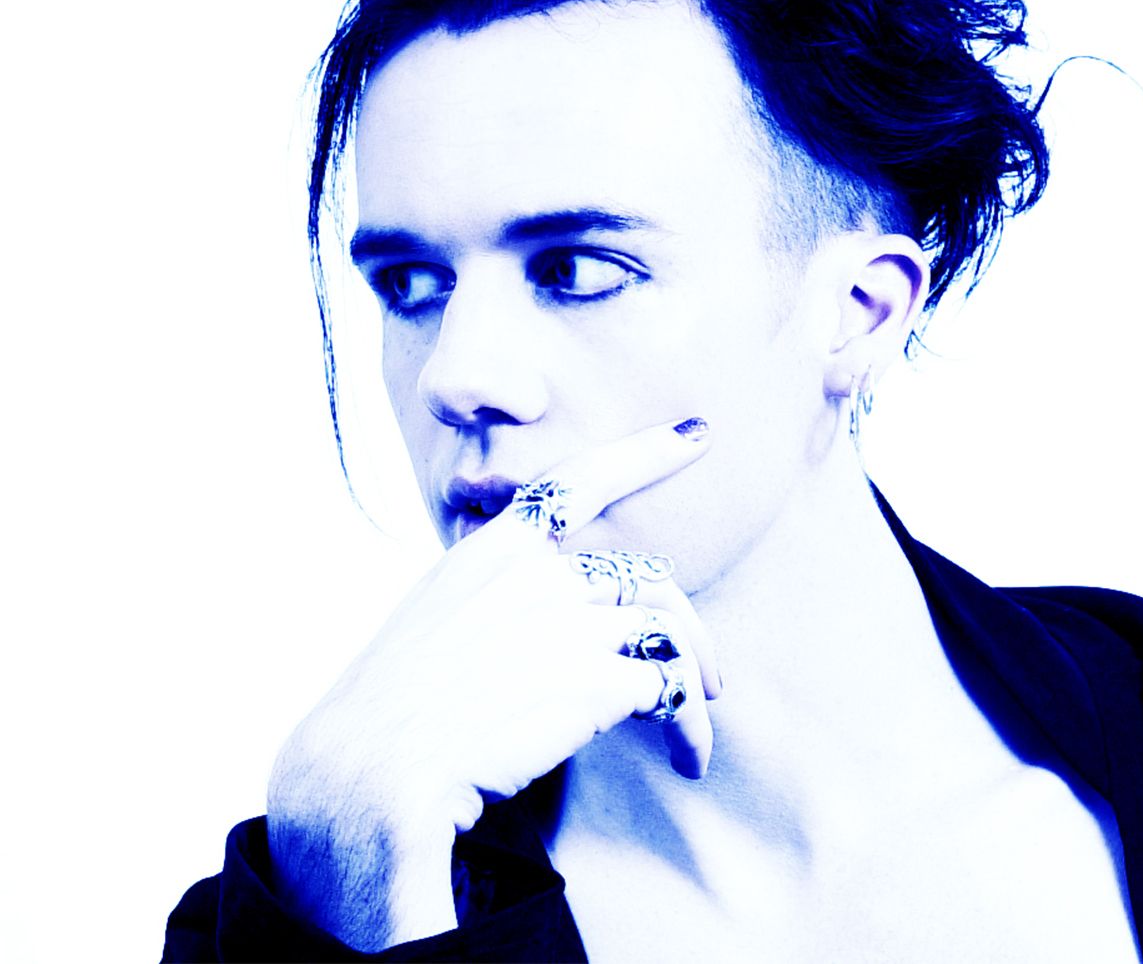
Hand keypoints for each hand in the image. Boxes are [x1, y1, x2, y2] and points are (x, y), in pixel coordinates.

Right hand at [266, 417, 718, 950]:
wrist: (369, 772)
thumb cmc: (392, 708)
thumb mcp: (434, 618)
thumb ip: (496, 596)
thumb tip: (553, 611)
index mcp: (492, 552)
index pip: (577, 482)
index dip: (643, 455)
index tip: (694, 435)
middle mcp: (536, 575)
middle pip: (646, 574)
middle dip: (688, 623)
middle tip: (708, 674)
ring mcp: (567, 621)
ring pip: (666, 632)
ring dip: (694, 684)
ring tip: (697, 728)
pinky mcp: (592, 679)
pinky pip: (667, 687)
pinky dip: (688, 724)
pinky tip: (687, 757)